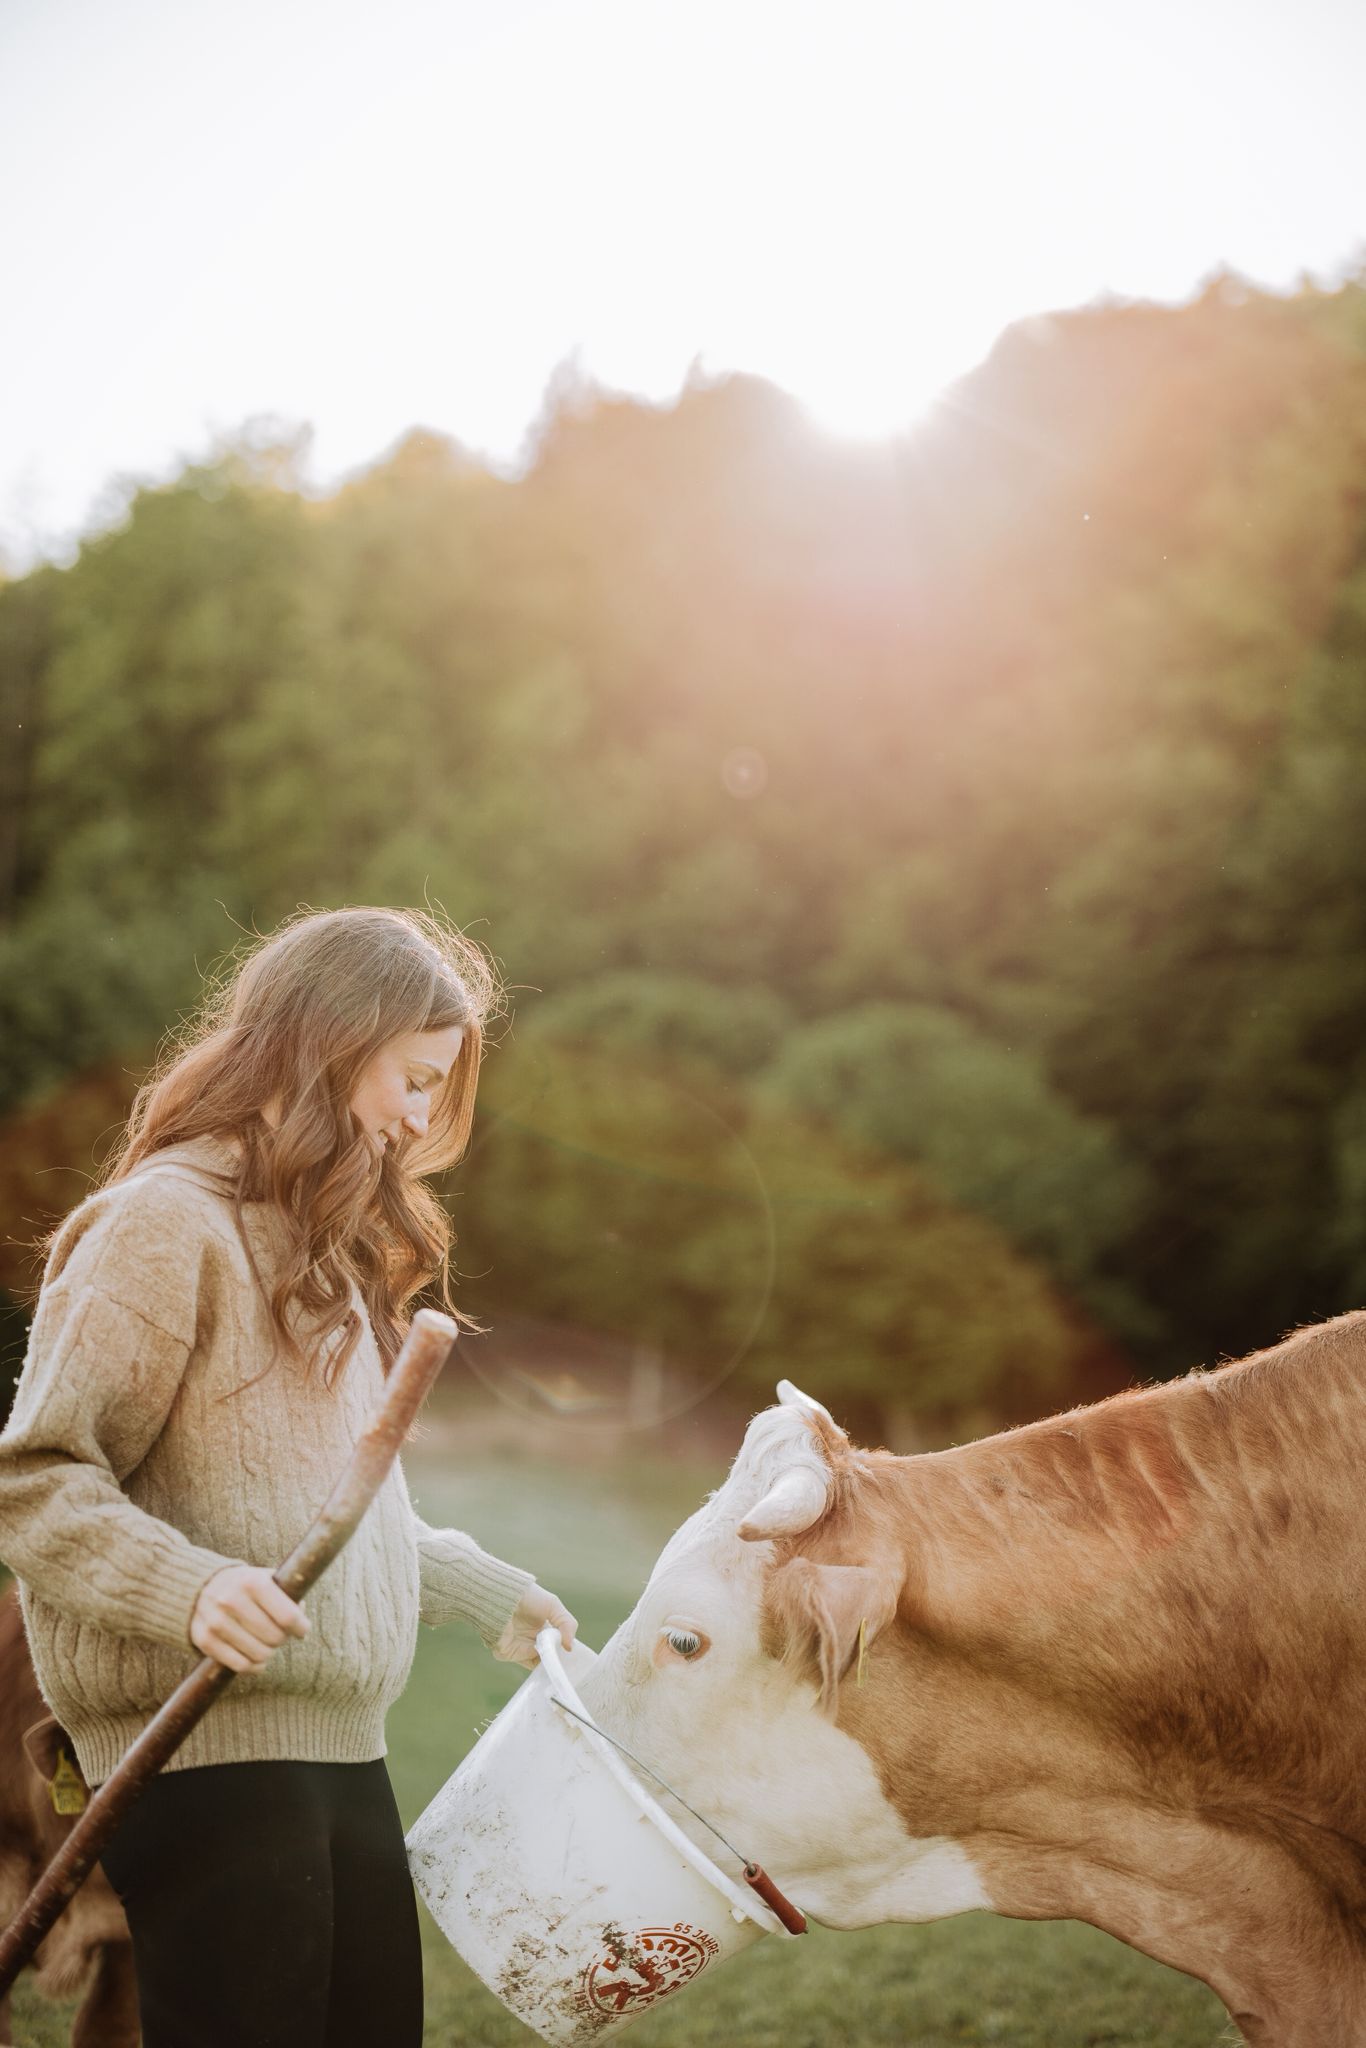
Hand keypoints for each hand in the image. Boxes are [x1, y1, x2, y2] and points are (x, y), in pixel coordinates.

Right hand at [190, 1564, 309, 1672]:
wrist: (200, 1586)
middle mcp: (231, 1601)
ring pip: (259, 1655)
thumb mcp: (266, 1578)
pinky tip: (257, 1658)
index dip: (301, 1627)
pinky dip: (255, 1666)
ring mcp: (216, 1622)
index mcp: (253, 1582)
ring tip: (267, 1643)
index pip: (288, 1616)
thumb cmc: (245, 1585)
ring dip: (269, 1652)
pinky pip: (241, 1666)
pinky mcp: (205, 1640)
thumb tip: (301, 1620)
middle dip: (283, 1638)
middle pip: (274, 1637)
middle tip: (281, 1634)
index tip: (302, 1629)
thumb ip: (287, 1595)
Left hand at [492, 1583, 577, 1668]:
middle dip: (560, 1660)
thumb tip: (570, 1647)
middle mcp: (531, 1639)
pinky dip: (540, 1667)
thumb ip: (567, 1624)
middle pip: (550, 1656)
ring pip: (541, 1663)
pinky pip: (528, 1665)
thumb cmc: (528, 1597)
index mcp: (541, 1627)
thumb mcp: (553, 1605)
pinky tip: (550, 1664)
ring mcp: (521, 1648)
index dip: (565, 1649)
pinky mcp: (510, 1654)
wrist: (504, 1596)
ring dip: (551, 1664)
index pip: (556, 1644)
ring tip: (562, 1664)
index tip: (576, 1656)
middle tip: (572, 1665)